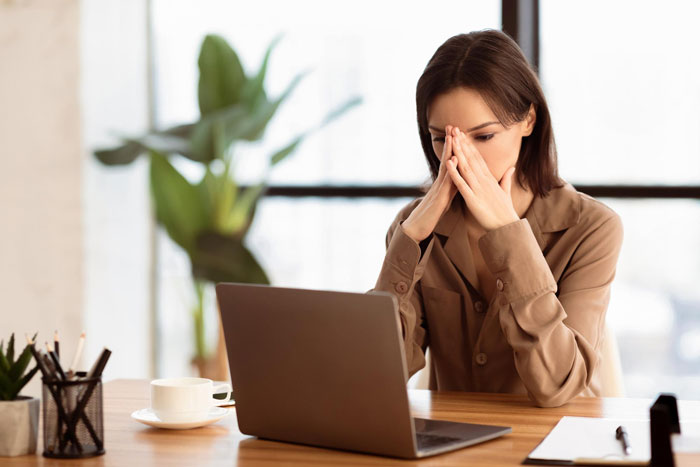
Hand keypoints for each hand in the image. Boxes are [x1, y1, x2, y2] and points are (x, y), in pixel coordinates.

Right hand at [401, 125, 457, 241]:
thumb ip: (450, 187)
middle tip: (452, 125)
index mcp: (444, 183)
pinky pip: (445, 183)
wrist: (418, 228)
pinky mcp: (439, 199)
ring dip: (449, 151)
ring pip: (445, 168)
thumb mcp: (444, 198)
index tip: (458, 132)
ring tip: (453, 136)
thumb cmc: (431, 214)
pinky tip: (453, 161)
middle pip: (446, 159)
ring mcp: (438, 189)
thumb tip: (458, 179)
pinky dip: (450, 171)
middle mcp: (440, 183)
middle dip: (450, 143)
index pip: (451, 161)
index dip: (455, 147)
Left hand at [445, 127, 518, 230]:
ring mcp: (478, 189)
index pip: (478, 158)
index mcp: (490, 179)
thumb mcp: (506, 192)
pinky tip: (448, 162)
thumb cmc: (505, 212)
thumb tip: (511, 168)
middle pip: (471, 158)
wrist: (506, 227)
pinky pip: (461, 184)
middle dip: (462, 144)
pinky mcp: (472, 199)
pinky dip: (454, 173)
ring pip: (466, 167)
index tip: (463, 135)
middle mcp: (484, 181)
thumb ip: (506, 179)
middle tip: (455, 129)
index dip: (470, 146)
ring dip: (458, 152)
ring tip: (452, 139)